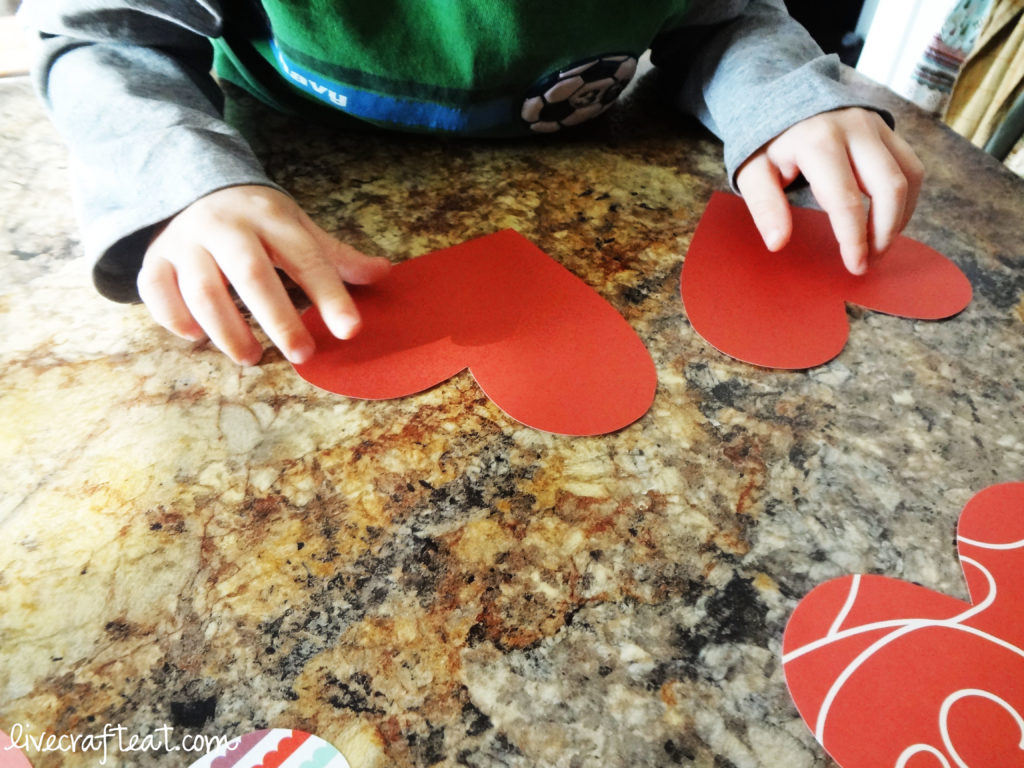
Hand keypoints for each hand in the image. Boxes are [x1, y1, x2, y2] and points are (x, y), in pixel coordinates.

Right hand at [137, 186, 390, 364]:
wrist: (192, 185)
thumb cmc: (256, 219)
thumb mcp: (297, 227)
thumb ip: (335, 256)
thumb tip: (383, 273)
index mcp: (270, 219)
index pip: (307, 259)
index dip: (330, 296)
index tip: (350, 330)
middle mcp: (226, 227)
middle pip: (251, 276)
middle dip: (278, 319)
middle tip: (302, 354)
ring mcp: (186, 241)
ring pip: (202, 290)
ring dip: (227, 331)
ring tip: (251, 357)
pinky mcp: (156, 258)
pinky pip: (156, 291)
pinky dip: (174, 318)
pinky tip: (196, 338)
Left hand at [735, 108, 923, 274]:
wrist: (781, 99)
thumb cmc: (767, 144)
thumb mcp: (753, 173)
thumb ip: (765, 206)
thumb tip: (777, 242)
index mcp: (817, 140)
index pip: (846, 200)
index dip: (855, 238)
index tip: (855, 266)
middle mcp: (853, 127)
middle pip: (889, 187)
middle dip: (884, 232)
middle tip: (869, 261)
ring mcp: (875, 124)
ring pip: (908, 176)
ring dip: (899, 218)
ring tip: (879, 245)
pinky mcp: (886, 128)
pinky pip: (911, 166)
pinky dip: (905, 199)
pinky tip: (887, 221)